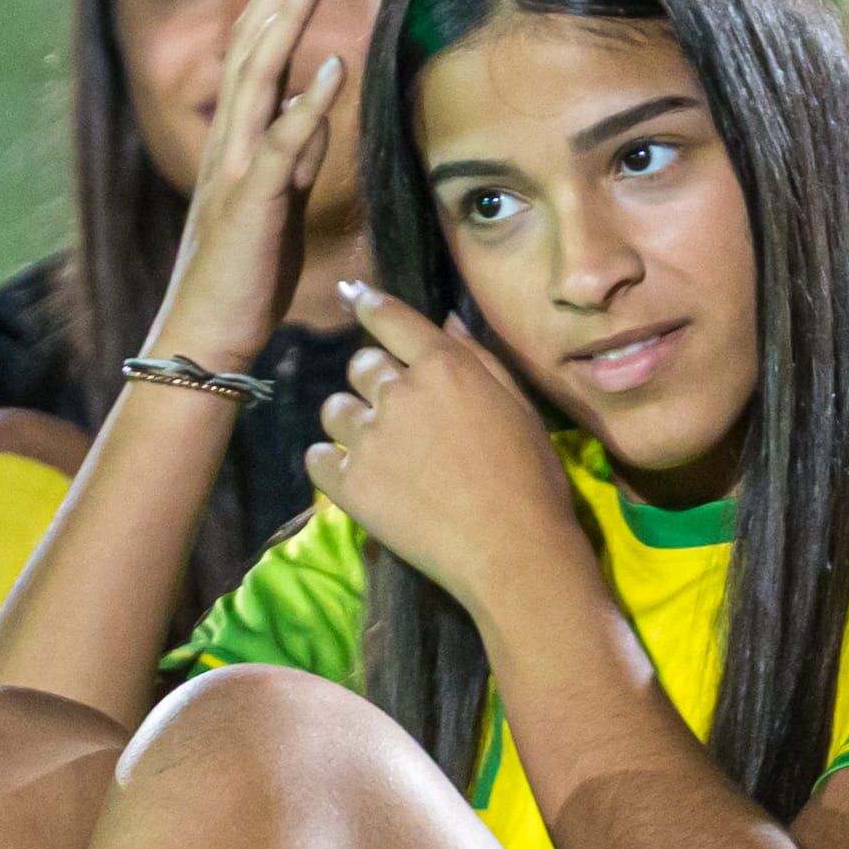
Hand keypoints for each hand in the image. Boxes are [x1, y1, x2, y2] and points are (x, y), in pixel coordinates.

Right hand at [145, 0, 352, 370]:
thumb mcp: (278, 200)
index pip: (259, 47)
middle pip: (255, 42)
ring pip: (258, 75)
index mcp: (237, 135)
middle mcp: (229, 137)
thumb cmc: (245, 273)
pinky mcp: (251, 201)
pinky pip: (279, 145)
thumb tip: (317, 107)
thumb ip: (294, 150)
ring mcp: (236, 165)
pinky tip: (328, 68)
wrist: (206, 333)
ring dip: (286, 18)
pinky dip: (304, 105)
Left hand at [299, 285, 595, 631]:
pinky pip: (316, 458)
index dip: (368, 304)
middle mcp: (401, 392)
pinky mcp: (350, 484)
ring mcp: (371, 438)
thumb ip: (479, 359)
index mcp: (445, 367)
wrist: (514, 552)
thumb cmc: (532, 480)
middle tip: (397, 412)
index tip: (353, 296)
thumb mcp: (520, 408)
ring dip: (351, 422)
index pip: (390, 318)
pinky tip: (356, 478)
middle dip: (373, 380)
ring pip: (333, 409)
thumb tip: (446, 321)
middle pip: (360, 364)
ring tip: (379, 450)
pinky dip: (330, 464)